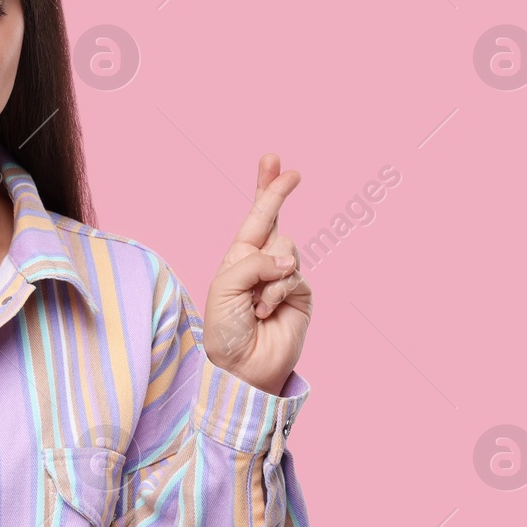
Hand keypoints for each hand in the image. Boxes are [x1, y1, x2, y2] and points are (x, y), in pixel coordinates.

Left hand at [202, 153, 312, 395]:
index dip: (265, 189)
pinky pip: (292, 275)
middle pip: (275, 219)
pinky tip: (264, 311)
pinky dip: (275, 291)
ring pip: (285, 249)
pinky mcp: (301, 292)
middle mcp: (262, 262)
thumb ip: (253, 262)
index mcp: (239, 257)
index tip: (274, 160)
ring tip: (253, 303)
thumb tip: (288, 259)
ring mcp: (284, 276)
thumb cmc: (225, 328)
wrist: (242, 366)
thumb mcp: (225, 286)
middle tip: (291, 170)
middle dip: (278, 192)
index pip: (255, 217)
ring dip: (266, 275)